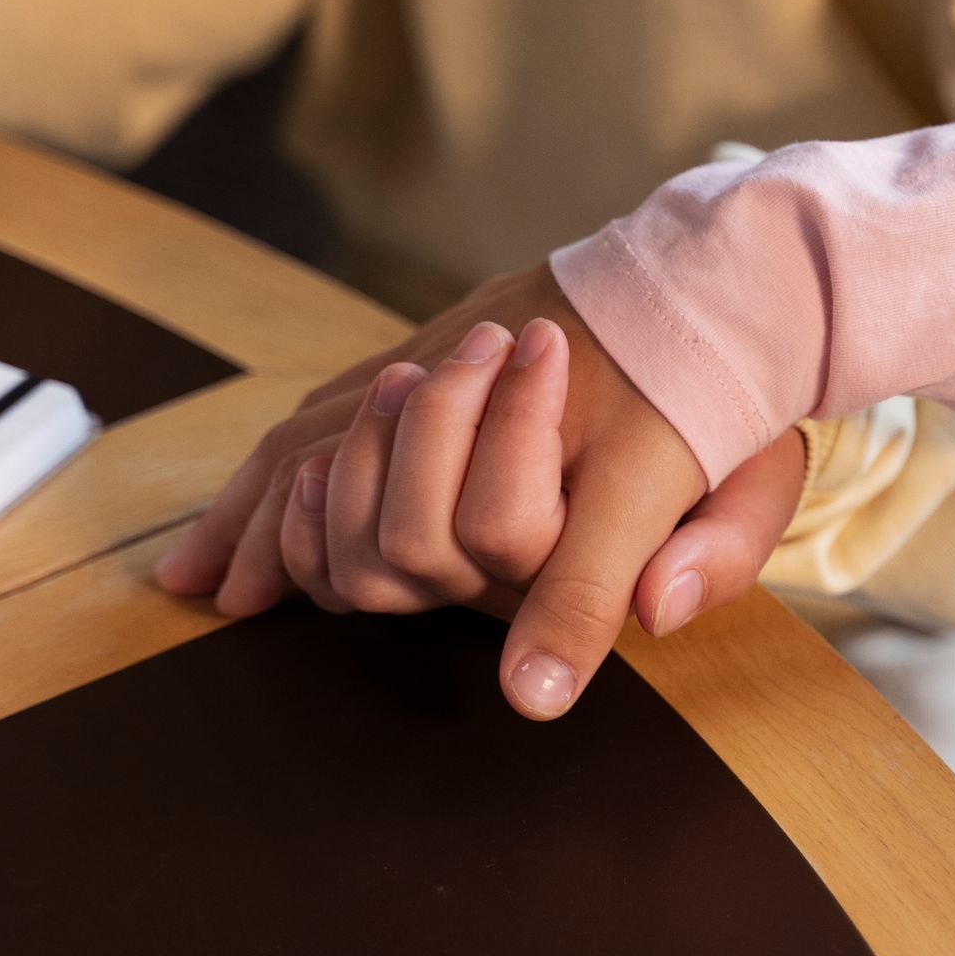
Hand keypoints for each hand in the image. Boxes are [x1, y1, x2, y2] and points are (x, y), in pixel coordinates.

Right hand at [154, 263, 805, 716]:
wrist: (716, 270)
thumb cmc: (729, 390)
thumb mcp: (753, 475)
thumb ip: (718, 548)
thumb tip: (657, 617)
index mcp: (580, 446)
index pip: (508, 526)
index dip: (501, 611)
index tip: (513, 685)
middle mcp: (492, 401)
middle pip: (372, 475)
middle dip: (323, 542)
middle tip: (253, 596)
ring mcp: (448, 360)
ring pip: (319, 439)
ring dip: (257, 516)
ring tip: (201, 583)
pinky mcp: (426, 344)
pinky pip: (321, 410)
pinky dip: (266, 471)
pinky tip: (232, 524)